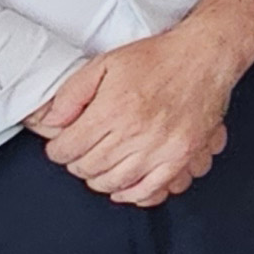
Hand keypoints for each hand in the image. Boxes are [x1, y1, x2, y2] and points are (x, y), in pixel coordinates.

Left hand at [26, 20, 243, 205]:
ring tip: (101, 168)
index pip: (67, 150)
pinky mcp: (181, 157)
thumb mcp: (104, 65)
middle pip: (88, 169)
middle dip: (78, 163)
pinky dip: (134, 194)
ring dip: (101, 180)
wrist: (203, 58)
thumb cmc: (156, 59)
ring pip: (115, 183)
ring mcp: (160, 149)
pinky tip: (126, 187)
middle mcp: (135, 134)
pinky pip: (152, 190)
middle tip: (81, 153)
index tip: (62, 145)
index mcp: (112, 111)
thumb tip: (49, 122)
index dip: (58, 150)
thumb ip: (71, 94)